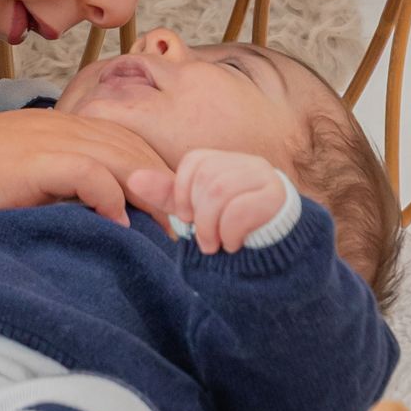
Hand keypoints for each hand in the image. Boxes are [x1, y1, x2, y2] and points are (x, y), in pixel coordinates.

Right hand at [0, 109, 162, 228]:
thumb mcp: (24, 180)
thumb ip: (62, 187)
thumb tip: (105, 218)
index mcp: (60, 126)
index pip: (128, 138)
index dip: (158, 169)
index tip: (177, 208)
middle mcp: (61, 125)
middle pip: (134, 144)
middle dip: (166, 183)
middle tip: (188, 223)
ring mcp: (48, 138)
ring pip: (122, 155)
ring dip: (150, 193)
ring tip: (169, 231)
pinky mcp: (34, 160)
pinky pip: (90, 172)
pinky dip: (112, 198)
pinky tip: (121, 226)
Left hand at [126, 148, 291, 253]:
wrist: (277, 249)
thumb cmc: (232, 225)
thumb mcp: (196, 211)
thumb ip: (167, 195)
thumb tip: (132, 178)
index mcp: (226, 161)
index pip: (194, 161)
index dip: (183, 191)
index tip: (187, 217)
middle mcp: (248, 163)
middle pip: (206, 178)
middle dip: (199, 217)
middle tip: (204, 240)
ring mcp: (265, 177)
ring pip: (220, 192)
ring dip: (211, 227)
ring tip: (216, 244)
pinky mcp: (278, 198)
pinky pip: (241, 208)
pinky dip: (230, 232)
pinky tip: (234, 244)